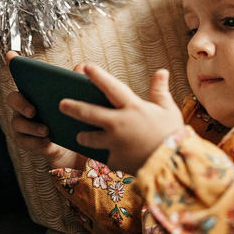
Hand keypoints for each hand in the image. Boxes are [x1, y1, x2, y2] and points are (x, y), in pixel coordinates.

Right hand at [4, 51, 84, 169]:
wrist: (76, 147)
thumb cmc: (73, 119)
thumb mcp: (78, 101)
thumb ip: (76, 84)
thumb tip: (82, 66)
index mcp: (35, 92)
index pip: (22, 76)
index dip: (14, 63)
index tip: (10, 54)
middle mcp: (24, 106)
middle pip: (13, 99)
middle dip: (21, 103)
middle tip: (33, 110)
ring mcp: (23, 124)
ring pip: (17, 123)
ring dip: (31, 126)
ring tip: (46, 130)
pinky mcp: (26, 141)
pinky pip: (24, 141)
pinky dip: (34, 142)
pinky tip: (46, 142)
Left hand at [60, 63, 183, 174]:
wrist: (172, 166)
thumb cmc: (173, 135)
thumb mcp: (169, 110)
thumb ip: (160, 91)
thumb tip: (162, 72)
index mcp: (133, 108)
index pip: (111, 87)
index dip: (98, 76)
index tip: (85, 67)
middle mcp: (119, 123)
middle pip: (89, 113)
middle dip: (73, 107)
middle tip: (61, 104)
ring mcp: (114, 143)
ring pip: (90, 137)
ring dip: (84, 135)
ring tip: (79, 135)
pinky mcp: (114, 160)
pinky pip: (106, 156)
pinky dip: (107, 155)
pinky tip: (106, 156)